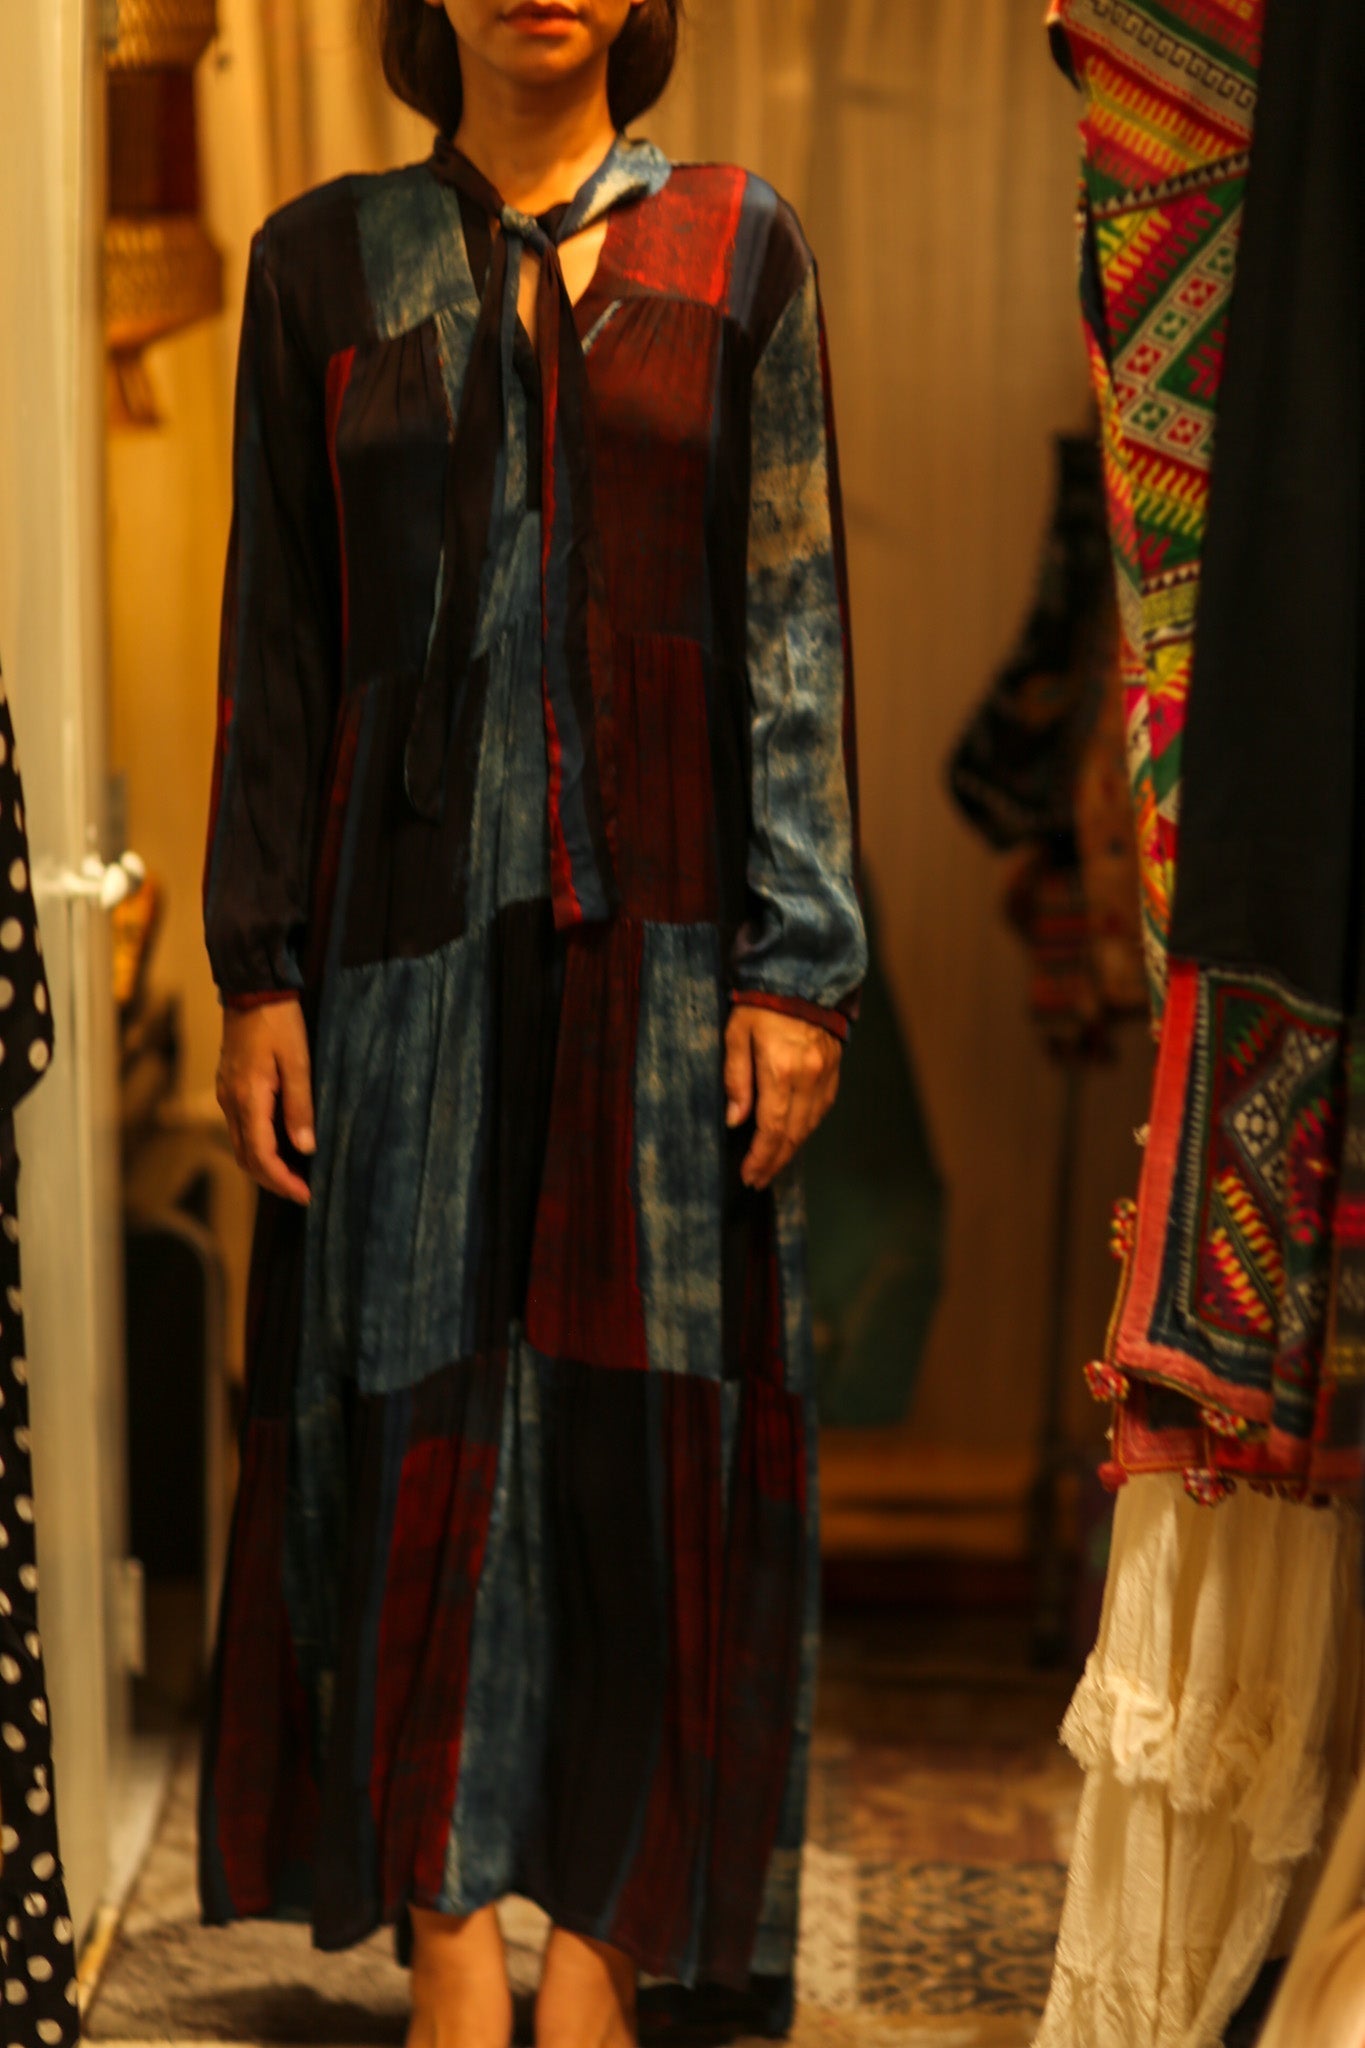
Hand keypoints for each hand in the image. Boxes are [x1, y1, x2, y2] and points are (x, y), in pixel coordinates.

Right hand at [216, 998, 315, 1205]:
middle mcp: (230, 1102)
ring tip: (296, 1174)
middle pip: (246, 1158)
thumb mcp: (298, 1061)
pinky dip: (259, 1145)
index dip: (282, 1180)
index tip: (306, 1194)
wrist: (252, 989)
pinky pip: (242, 1128)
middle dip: (273, 1180)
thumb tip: (305, 1148)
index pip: (261, 1156)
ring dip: (265, 1165)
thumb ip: (300, 1106)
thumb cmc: (279, 1021)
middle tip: (303, 1191)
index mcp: (248, 1098)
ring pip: (241, 1145)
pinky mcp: (230, 1087)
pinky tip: (282, 1144)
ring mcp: (226, 1095)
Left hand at [724, 1004, 841, 1190]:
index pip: (772, 1129)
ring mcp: (825, 1075)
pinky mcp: (833, 1070)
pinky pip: (822, 1109)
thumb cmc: (761, 1004)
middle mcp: (808, 1078)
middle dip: (775, 1161)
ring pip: (810, 1125)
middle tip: (757, 1179)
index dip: (761, 1157)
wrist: (803, 976)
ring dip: (791, 1149)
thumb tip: (736, 1120)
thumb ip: (736, 1079)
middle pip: (793, 1134)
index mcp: (781, 1071)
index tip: (748, 1175)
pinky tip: (794, 1136)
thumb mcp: (736, 1035)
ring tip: (772, 1164)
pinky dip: (807, 1128)